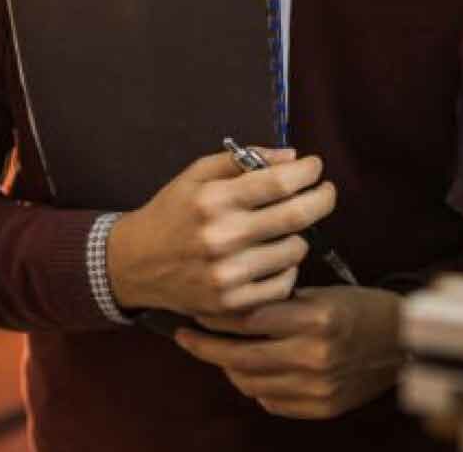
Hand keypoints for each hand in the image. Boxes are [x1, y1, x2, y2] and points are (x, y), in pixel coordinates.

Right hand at [107, 149, 335, 318]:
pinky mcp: (232, 304)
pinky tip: (274, 257)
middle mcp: (221, 238)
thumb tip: (292, 157)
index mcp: (213, 200)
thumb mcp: (197, 174)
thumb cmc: (173, 212)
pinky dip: (287, 268)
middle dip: (322, 198)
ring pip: (295, 250)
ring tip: (285, 228)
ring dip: (299, 235)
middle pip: (297, 216)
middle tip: (325, 191)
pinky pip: (284, 284)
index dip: (307, 171)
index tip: (315, 166)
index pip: (279, 182)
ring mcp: (227, 275)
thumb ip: (244, 160)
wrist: (136, 263)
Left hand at [174, 286, 403, 419]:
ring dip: (229, 368)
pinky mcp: (322, 407)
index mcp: (317, 319)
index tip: (194, 313)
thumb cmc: (360, 309)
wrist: (403, 343)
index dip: (216, 317)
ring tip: (219, 353)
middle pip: (241, 357)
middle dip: (206, 348)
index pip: (249, 321)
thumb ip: (279, 305)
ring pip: (251, 383)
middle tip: (186, 338)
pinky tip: (254, 372)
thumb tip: (231, 310)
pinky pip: (272, 402)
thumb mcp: (322, 293)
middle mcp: (316, 355)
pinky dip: (257, 387)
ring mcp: (318, 386)